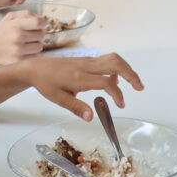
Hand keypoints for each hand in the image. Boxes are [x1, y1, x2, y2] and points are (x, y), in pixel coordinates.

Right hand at [0, 10, 45, 63]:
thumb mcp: (9, 17)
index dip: (43, 23)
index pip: (39, 23)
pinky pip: (34, 57)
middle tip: (32, 35)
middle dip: (38, 33)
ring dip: (36, 44)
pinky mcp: (18, 61)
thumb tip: (41, 19)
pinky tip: (25, 51)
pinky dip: (32, 54)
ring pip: (40, 46)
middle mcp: (18, 37)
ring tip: (28, 43)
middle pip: (41, 35)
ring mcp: (18, 51)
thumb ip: (25, 14)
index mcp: (16, 25)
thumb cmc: (0, 32)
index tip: (41, 24)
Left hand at [26, 53, 143, 120]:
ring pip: (112, 59)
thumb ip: (76, 107)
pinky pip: (106, 60)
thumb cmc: (46, 84)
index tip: (121, 105)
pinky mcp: (86, 60)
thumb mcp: (58, 99)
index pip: (106, 82)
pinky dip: (116, 67)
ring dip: (126, 69)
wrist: (36, 68)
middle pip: (115, 63)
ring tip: (133, 82)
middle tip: (140, 87)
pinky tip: (114, 79)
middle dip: (131, 74)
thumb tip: (91, 117)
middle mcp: (86, 66)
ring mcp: (87, 61)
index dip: (117, 94)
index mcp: (80, 78)